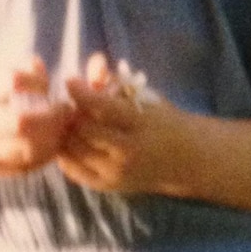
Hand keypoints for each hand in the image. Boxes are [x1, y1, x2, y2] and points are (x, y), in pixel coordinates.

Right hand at [0, 55, 76, 179]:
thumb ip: (9, 66)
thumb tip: (40, 67)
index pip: (11, 81)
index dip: (36, 80)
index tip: (45, 83)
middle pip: (21, 122)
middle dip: (52, 115)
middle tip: (66, 108)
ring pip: (27, 150)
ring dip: (54, 138)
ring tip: (63, 127)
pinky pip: (24, 168)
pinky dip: (45, 157)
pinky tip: (53, 144)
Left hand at [58, 52, 180, 194]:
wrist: (185, 160)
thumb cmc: (164, 122)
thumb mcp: (147, 98)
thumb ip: (118, 85)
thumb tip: (92, 65)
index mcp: (140, 124)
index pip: (101, 106)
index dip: (80, 92)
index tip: (70, 82)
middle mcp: (127, 151)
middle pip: (83, 130)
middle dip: (71, 114)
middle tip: (68, 104)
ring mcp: (116, 172)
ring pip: (74, 150)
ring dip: (66, 133)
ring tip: (69, 122)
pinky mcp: (108, 186)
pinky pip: (74, 171)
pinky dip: (66, 155)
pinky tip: (69, 142)